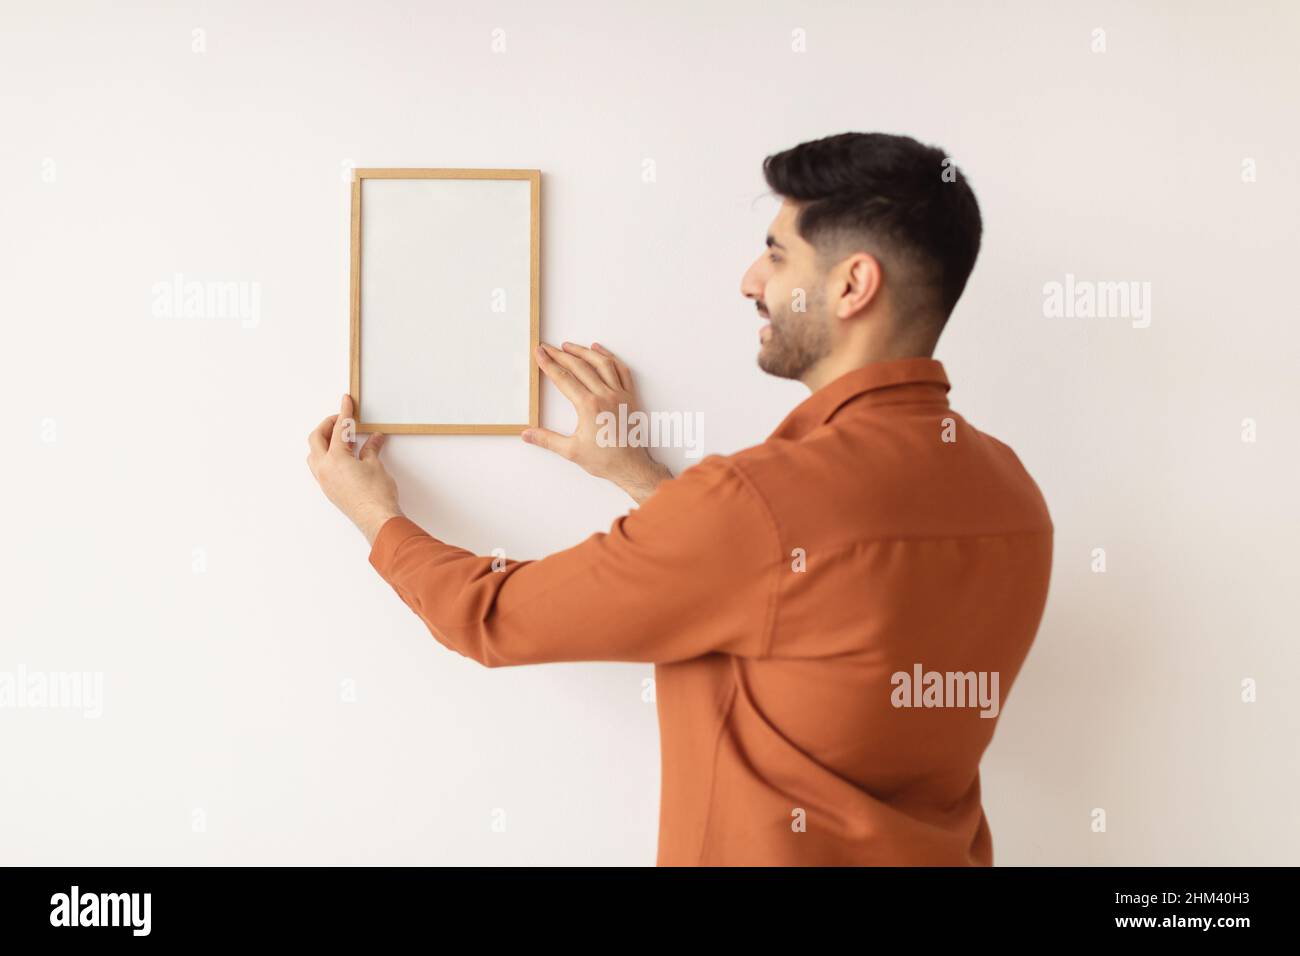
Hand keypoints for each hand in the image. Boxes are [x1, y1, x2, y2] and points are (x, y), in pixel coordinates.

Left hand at [306, 394, 402, 543]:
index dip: (345, 412)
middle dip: (328, 426)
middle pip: (316, 439)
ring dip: (324, 442)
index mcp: (335, 458)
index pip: (339, 429)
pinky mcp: (329, 490)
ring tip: (343, 439)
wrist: (377, 520)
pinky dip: (326, 456)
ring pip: (314, 454)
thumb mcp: (376, 466)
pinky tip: (343, 456)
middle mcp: (324, 469)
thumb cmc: (377, 495)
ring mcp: (324, 481)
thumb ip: (371, 449)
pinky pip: (319, 467)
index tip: (346, 401)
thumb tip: (374, 439)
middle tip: (342, 420)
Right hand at [523, 341, 672, 503]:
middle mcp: (605, 395)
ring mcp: (619, 394)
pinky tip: (599, 350)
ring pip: (601, 363)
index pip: (564, 379)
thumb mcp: (571, 451)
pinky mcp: (630, 396)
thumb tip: (526, 434)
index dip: (549, 364)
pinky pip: (621, 370)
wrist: (632, 467)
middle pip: (580, 366)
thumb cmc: (605, 460)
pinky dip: (609, 357)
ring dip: (584, 351)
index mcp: (589, 406)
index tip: (539, 353)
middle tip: (548, 347)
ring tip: (569, 345)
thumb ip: (547, 440)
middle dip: (561, 355)